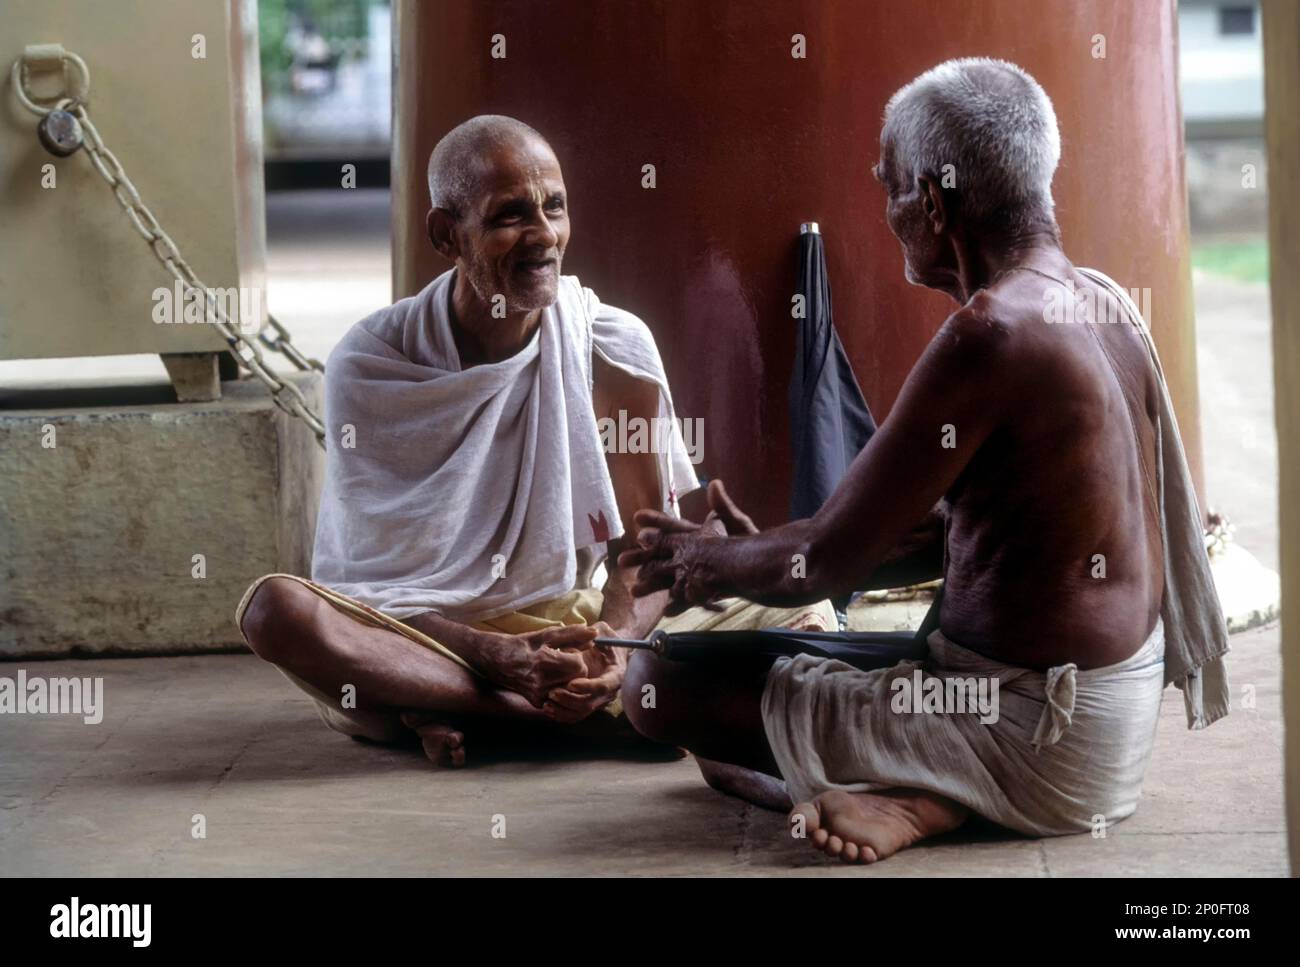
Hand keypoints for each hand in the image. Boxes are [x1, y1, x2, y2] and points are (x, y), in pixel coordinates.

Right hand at [480, 625, 593, 707]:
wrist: (497, 661)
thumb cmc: (523, 644)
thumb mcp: (546, 635)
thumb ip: (572, 634)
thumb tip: (595, 635)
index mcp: (543, 661)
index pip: (579, 665)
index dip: (578, 658)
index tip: (569, 653)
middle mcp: (540, 681)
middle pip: (577, 679)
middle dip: (576, 670)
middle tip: (564, 661)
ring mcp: (538, 694)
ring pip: (570, 689)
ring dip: (568, 680)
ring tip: (557, 670)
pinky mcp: (537, 703)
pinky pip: (560, 698)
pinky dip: (559, 688)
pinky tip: (549, 680)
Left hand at [543, 622, 626, 723]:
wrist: (607, 650)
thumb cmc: (604, 638)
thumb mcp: (602, 631)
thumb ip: (591, 636)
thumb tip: (576, 644)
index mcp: (615, 675)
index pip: (604, 686)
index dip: (588, 687)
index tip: (571, 683)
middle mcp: (608, 691)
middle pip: (590, 704)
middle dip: (570, 700)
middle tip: (553, 692)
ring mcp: (597, 700)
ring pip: (580, 712)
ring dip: (563, 710)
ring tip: (547, 702)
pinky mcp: (586, 704)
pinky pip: (574, 715)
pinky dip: (560, 714)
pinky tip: (547, 707)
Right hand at [616, 480, 756, 613]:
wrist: (762, 568)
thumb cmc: (751, 543)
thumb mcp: (738, 524)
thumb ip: (724, 508)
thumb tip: (715, 484)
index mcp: (696, 536)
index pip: (672, 527)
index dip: (655, 522)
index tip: (637, 517)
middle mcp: (690, 554)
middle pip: (662, 555)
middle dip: (642, 558)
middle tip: (621, 561)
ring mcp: (695, 573)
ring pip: (668, 578)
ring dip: (652, 584)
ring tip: (634, 590)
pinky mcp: (704, 590)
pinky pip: (688, 598)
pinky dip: (679, 604)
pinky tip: (667, 611)